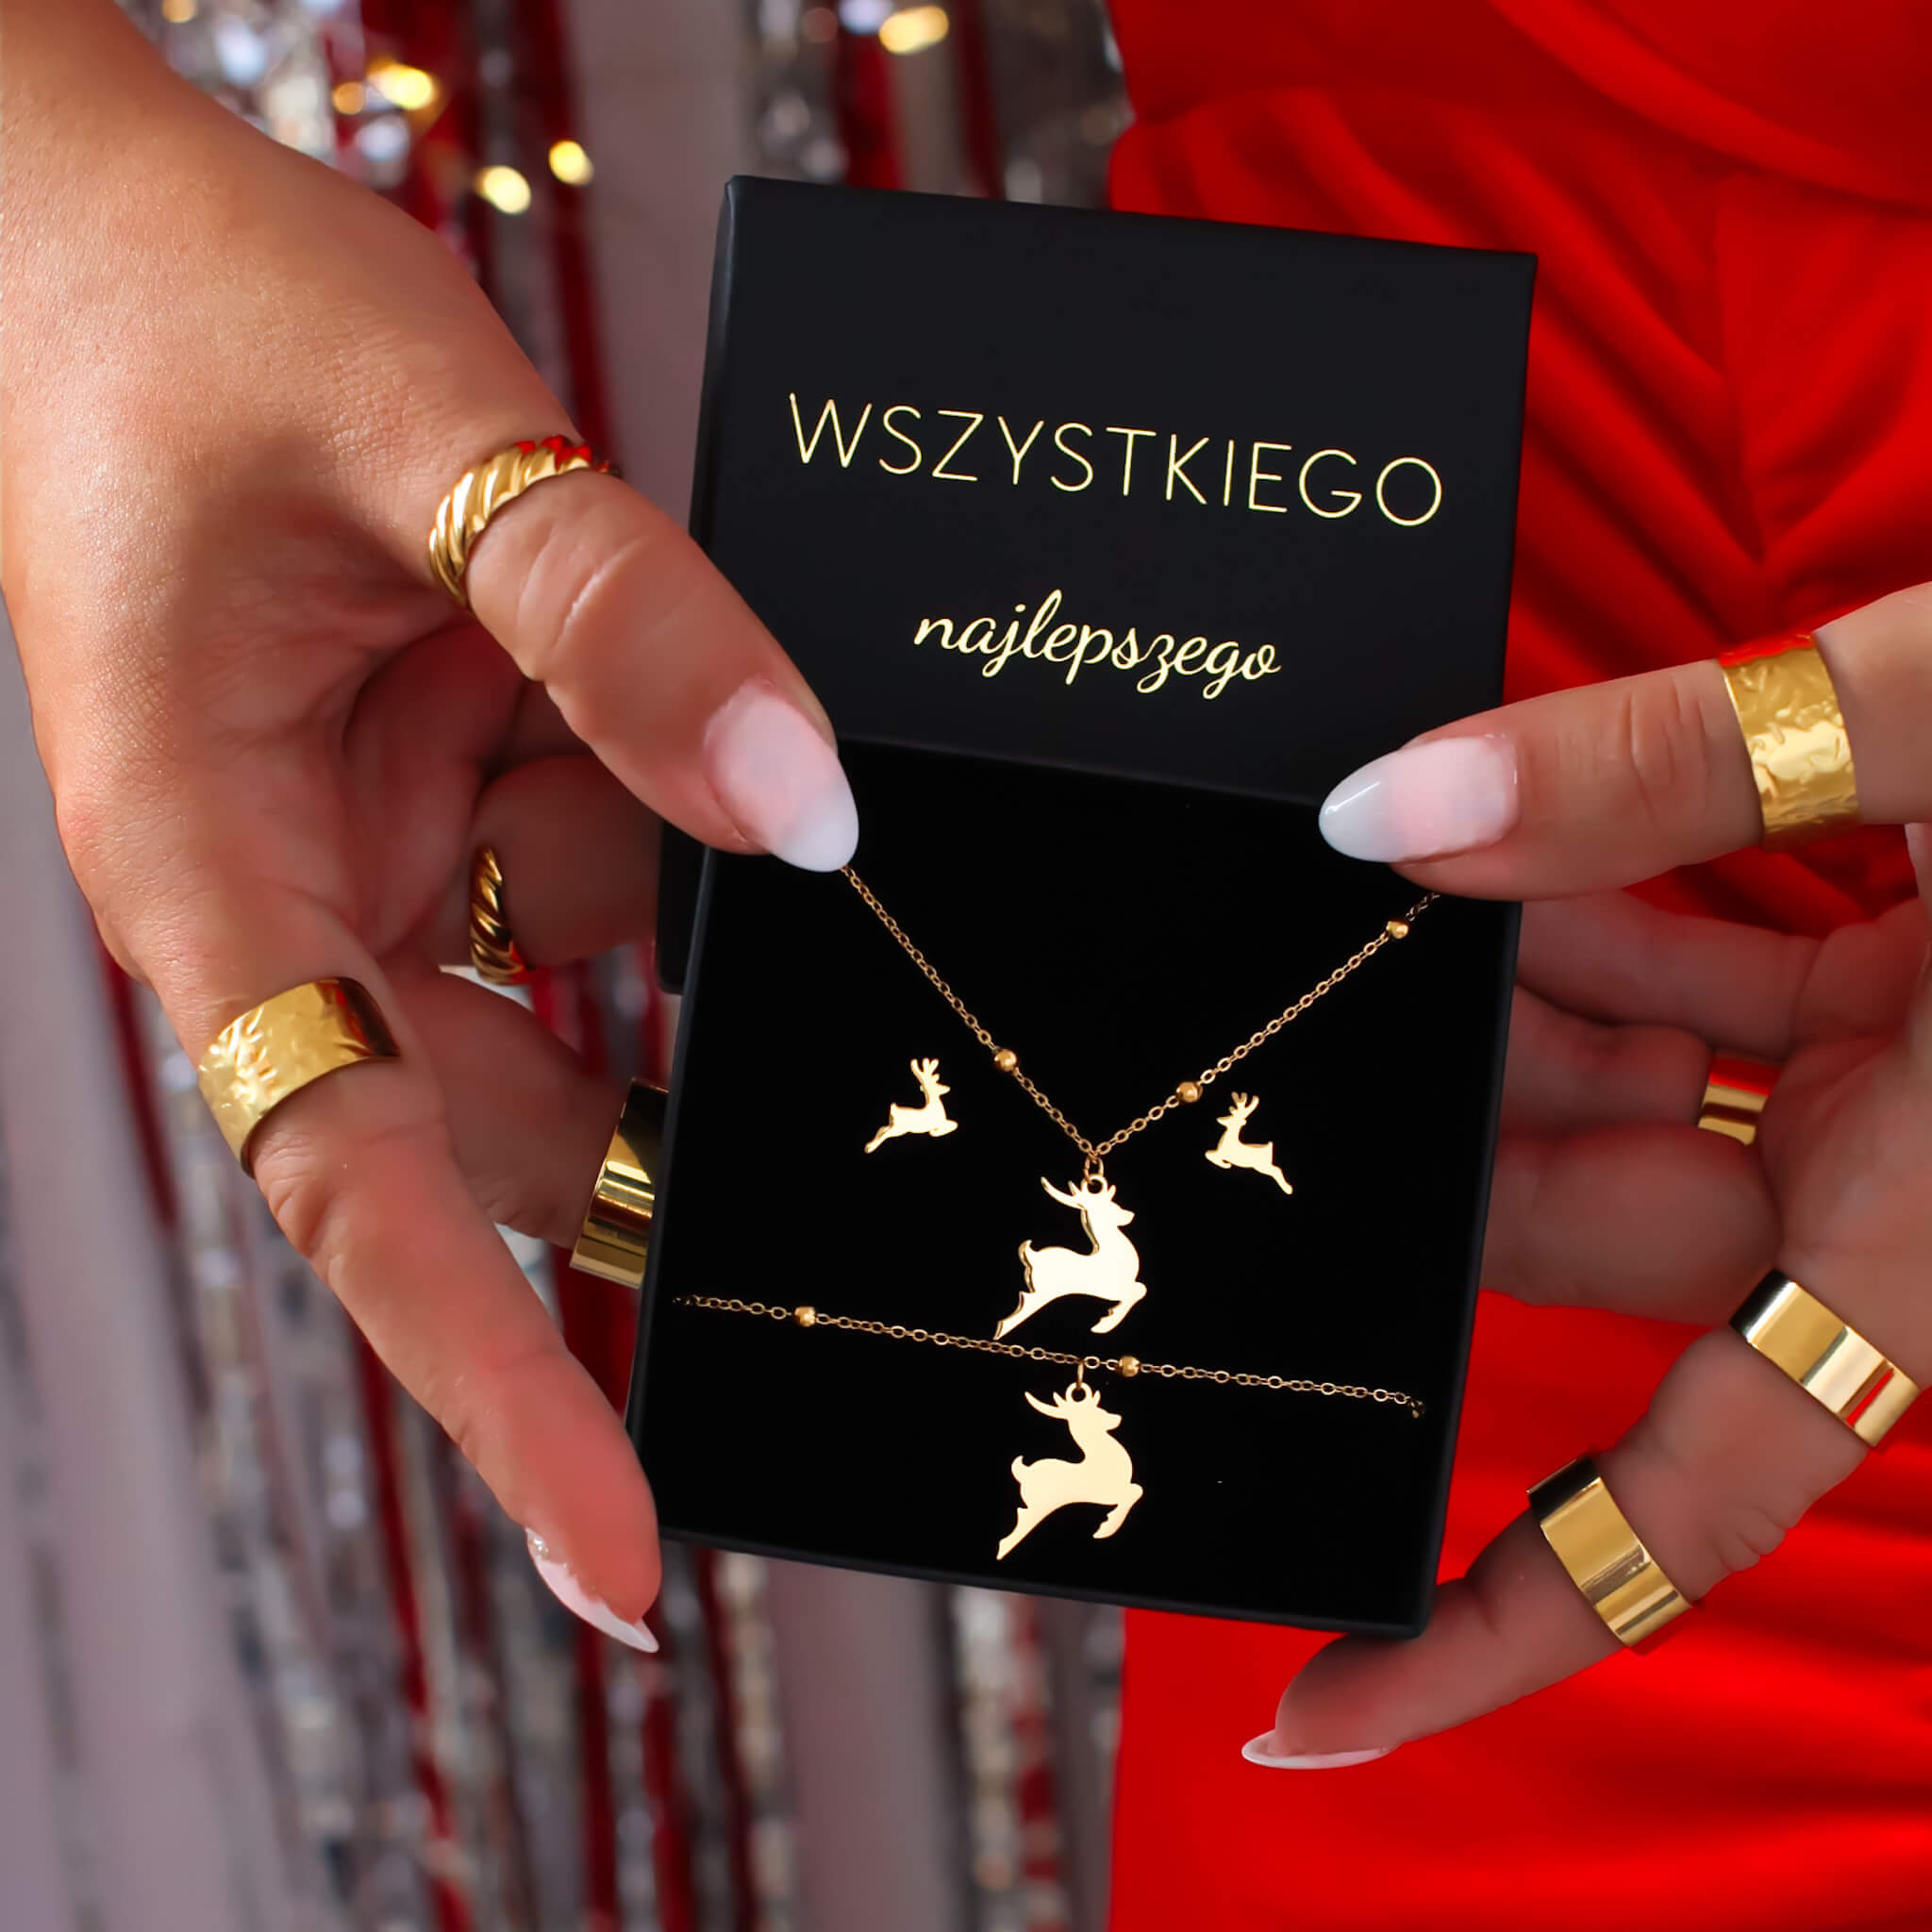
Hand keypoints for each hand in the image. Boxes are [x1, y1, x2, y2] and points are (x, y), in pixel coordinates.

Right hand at [2, 5, 856, 1636]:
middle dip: (656, 1141)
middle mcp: (293, 900)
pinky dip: (663, 812)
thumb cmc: (178, 315)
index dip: (498, 1396)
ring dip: (678, 933)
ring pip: (569, 983)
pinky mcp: (436, 777)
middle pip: (500, 1122)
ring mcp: (370, 845)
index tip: (622, 1568)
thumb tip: (803, 809)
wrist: (90, 212)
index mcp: (215, 879)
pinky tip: (698, 726)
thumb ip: (616, 623)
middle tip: (842, 1159)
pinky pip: (588, 855)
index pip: (363, 1204)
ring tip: (729, 821)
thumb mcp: (421, 438)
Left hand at [1250, 585, 1931, 1760]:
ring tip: (1370, 905)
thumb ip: (1659, 776)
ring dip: (1505, 1007)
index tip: (1312, 1719)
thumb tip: (1392, 806)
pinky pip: (1705, 1010)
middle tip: (1290, 1045)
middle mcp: (1910, 1211)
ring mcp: (1907, 1110)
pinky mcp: (1907, 1011)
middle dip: (1446, 1146)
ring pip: (1633, 1106)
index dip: (1499, 1626)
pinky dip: (1598, 934)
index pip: (1686, 1506)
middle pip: (1597, 1235)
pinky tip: (1493, 849)